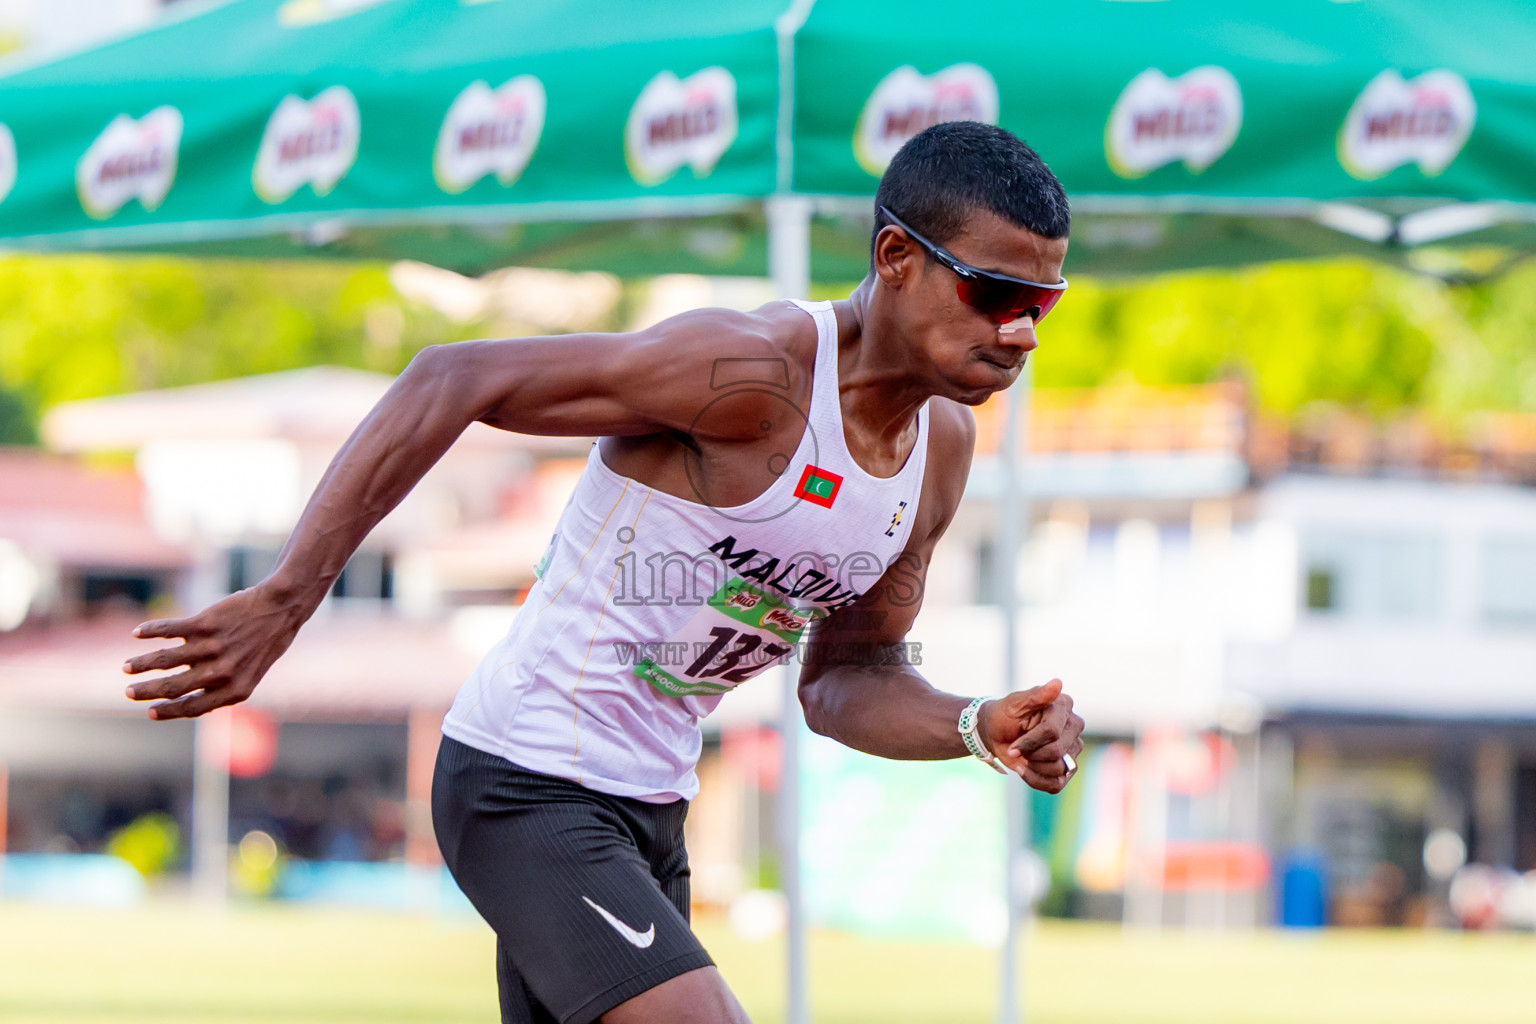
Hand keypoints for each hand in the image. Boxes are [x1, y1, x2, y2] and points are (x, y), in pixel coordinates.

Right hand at [123, 584, 306, 719]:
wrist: (281, 609)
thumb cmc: (262, 645)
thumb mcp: (249, 675)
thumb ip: (221, 690)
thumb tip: (185, 704)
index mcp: (234, 691)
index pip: (192, 708)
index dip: (168, 712)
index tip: (149, 712)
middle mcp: (222, 673)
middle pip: (173, 687)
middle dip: (146, 692)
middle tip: (128, 692)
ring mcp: (212, 647)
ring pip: (165, 660)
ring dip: (141, 664)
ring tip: (127, 666)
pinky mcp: (206, 624)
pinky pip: (169, 630)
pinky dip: (151, 632)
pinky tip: (138, 634)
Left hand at [977, 679, 1083, 793]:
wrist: (997, 733)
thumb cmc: (1005, 715)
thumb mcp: (1014, 703)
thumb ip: (1036, 695)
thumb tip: (1057, 683)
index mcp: (1063, 706)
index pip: (1052, 732)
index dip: (1029, 742)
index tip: (1013, 745)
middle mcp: (1074, 727)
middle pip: (1056, 752)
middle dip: (1031, 753)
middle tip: (1018, 747)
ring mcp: (1073, 748)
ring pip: (1057, 769)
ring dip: (1032, 767)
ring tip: (1023, 756)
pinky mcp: (1067, 768)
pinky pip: (1056, 784)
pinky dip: (1035, 781)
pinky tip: (1024, 770)